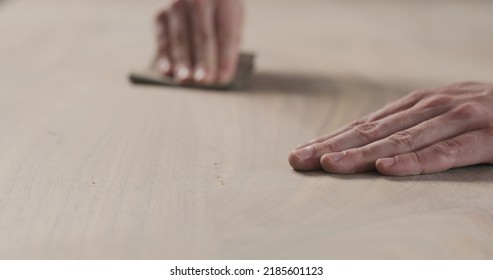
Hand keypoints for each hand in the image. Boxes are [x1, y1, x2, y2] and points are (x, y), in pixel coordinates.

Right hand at [155, 0, 242, 84]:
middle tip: (204, 80)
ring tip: (185, 79)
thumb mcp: (233, 20)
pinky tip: (167, 71)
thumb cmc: (221, 14)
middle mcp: (199, 0)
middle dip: (203, 60)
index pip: (226, 33)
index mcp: (224, 1)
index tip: (223, 78)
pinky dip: (164, 56)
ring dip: (182, 61)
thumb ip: (230, 43)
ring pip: (181, 38)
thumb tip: (221, 73)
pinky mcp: (161, 15)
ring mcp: (177, 6)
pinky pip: (162, 39)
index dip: (225, 57)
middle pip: (202, 35)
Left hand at [289, 82, 492, 175]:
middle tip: (300, 161)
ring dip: (362, 153)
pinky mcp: (484, 137)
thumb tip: (368, 147)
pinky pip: (445, 152)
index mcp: (415, 105)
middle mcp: (429, 108)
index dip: (330, 139)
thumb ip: (408, 127)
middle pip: (372, 131)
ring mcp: (456, 119)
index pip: (363, 125)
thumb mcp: (438, 115)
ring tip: (331, 165)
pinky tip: (386, 169)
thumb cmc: (481, 113)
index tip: (301, 154)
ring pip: (401, 140)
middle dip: (333, 147)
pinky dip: (414, 161)